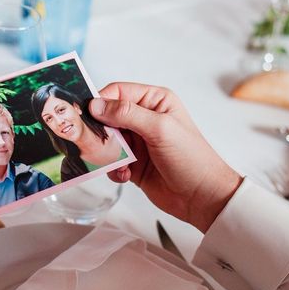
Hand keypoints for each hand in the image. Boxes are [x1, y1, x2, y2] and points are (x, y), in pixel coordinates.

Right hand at [89, 83, 241, 232]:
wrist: (201, 197)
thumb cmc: (192, 159)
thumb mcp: (160, 129)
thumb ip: (128, 114)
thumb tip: (97, 105)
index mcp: (154, 101)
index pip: (118, 92)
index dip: (100, 101)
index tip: (87, 114)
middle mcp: (144, 118)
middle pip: (107, 117)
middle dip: (100, 131)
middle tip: (97, 143)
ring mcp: (138, 141)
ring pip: (106, 140)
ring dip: (106, 153)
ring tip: (117, 163)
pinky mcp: (132, 162)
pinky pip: (110, 160)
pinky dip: (112, 168)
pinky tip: (125, 175)